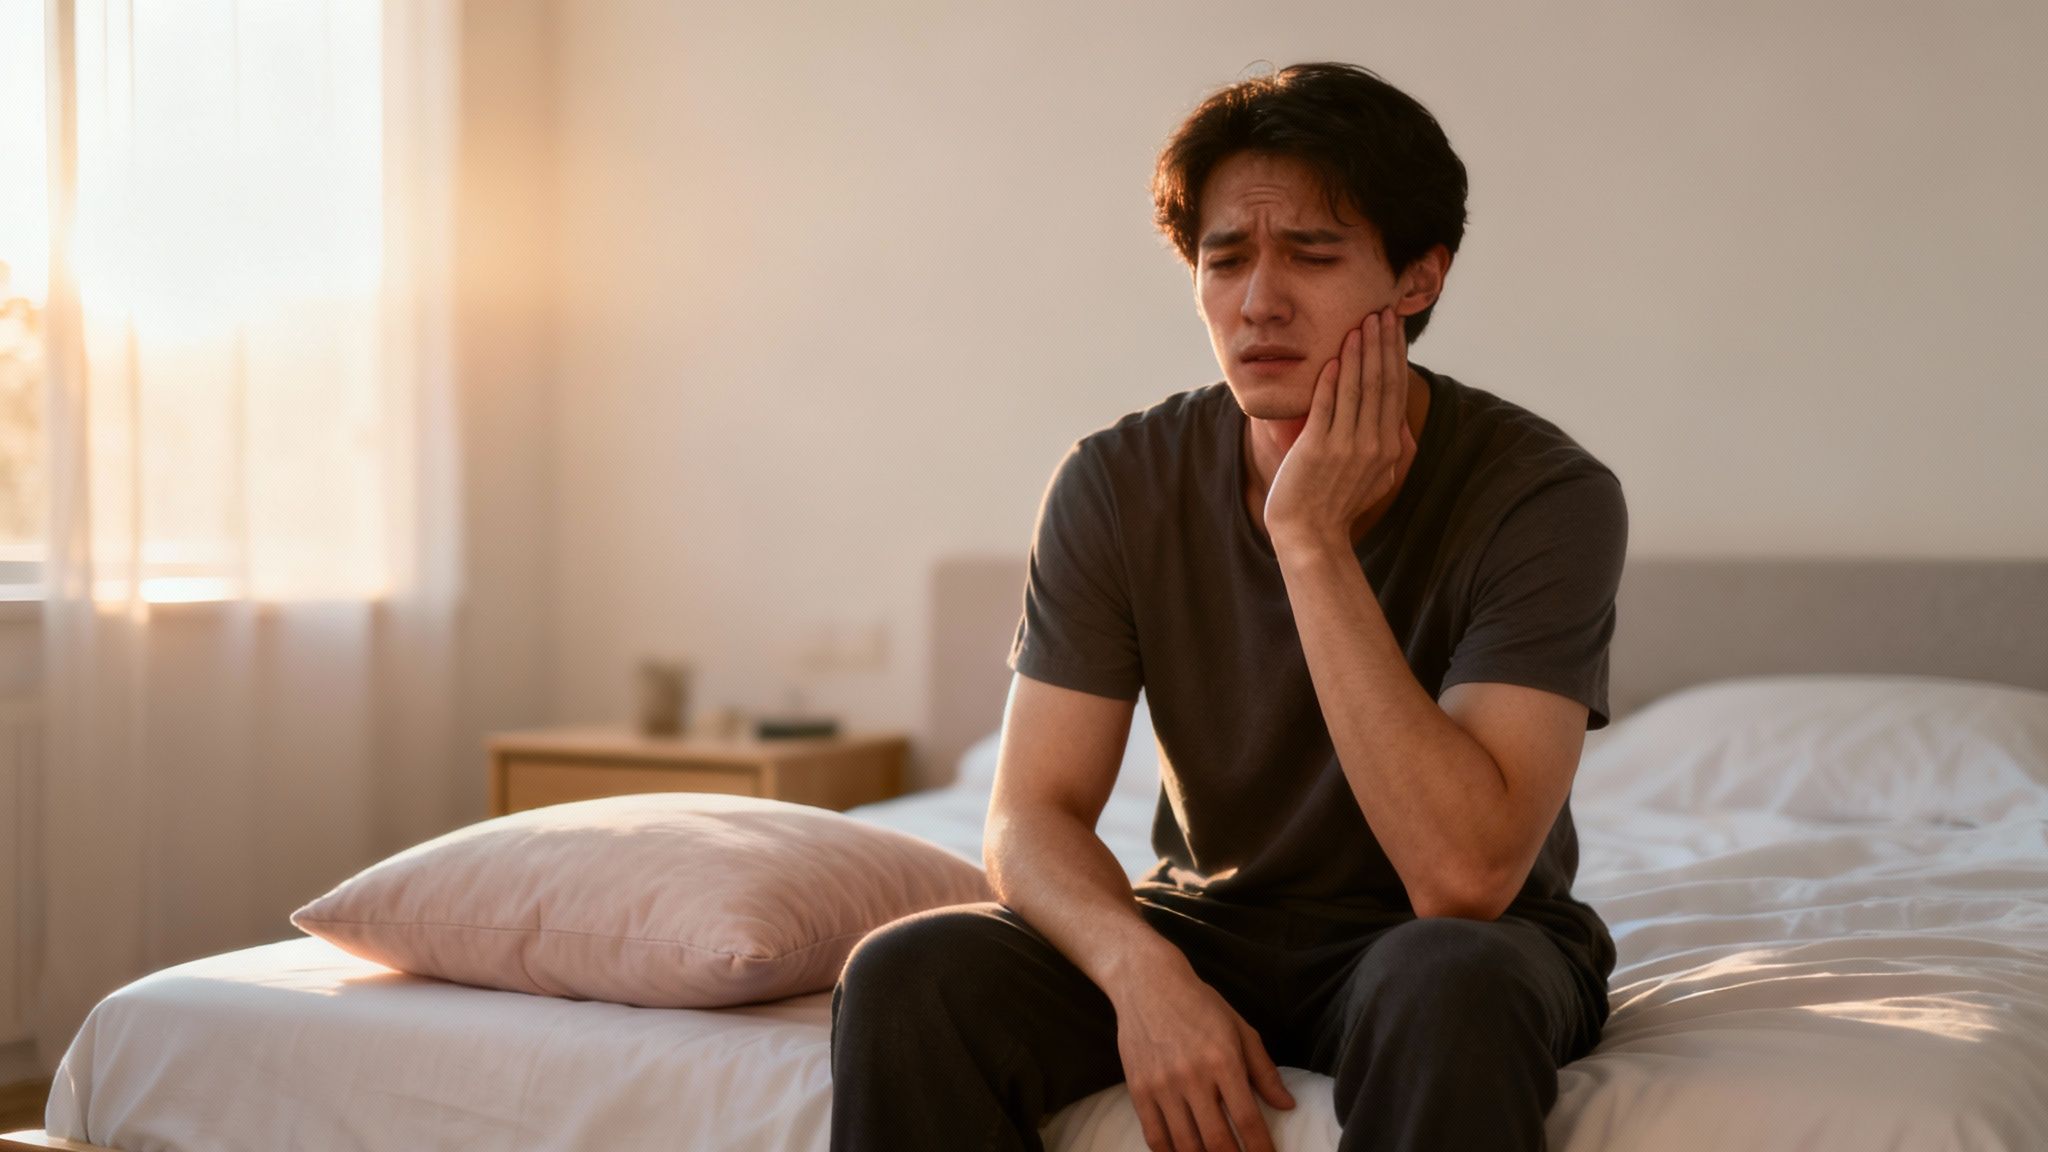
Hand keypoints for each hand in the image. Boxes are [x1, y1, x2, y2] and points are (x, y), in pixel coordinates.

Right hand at [1109, 955, 1294, 1151]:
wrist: (1147, 983)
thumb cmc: (1199, 1004)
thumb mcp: (1240, 1029)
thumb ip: (1264, 1070)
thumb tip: (1287, 1105)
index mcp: (1223, 1060)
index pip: (1247, 1119)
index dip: (1261, 1149)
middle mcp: (1192, 1076)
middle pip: (1217, 1140)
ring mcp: (1162, 1085)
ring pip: (1185, 1145)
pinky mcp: (1138, 1089)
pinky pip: (1154, 1137)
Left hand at [1263, 306, 1417, 554]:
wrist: (1310, 534)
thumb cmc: (1338, 506)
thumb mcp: (1378, 481)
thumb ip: (1393, 453)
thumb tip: (1403, 429)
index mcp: (1389, 448)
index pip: (1394, 391)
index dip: (1394, 356)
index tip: (1393, 328)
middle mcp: (1373, 445)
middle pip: (1380, 383)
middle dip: (1381, 344)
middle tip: (1380, 312)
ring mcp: (1345, 447)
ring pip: (1356, 389)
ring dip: (1358, 353)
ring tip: (1359, 324)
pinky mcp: (1317, 449)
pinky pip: (1326, 407)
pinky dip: (1330, 381)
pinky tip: (1332, 357)